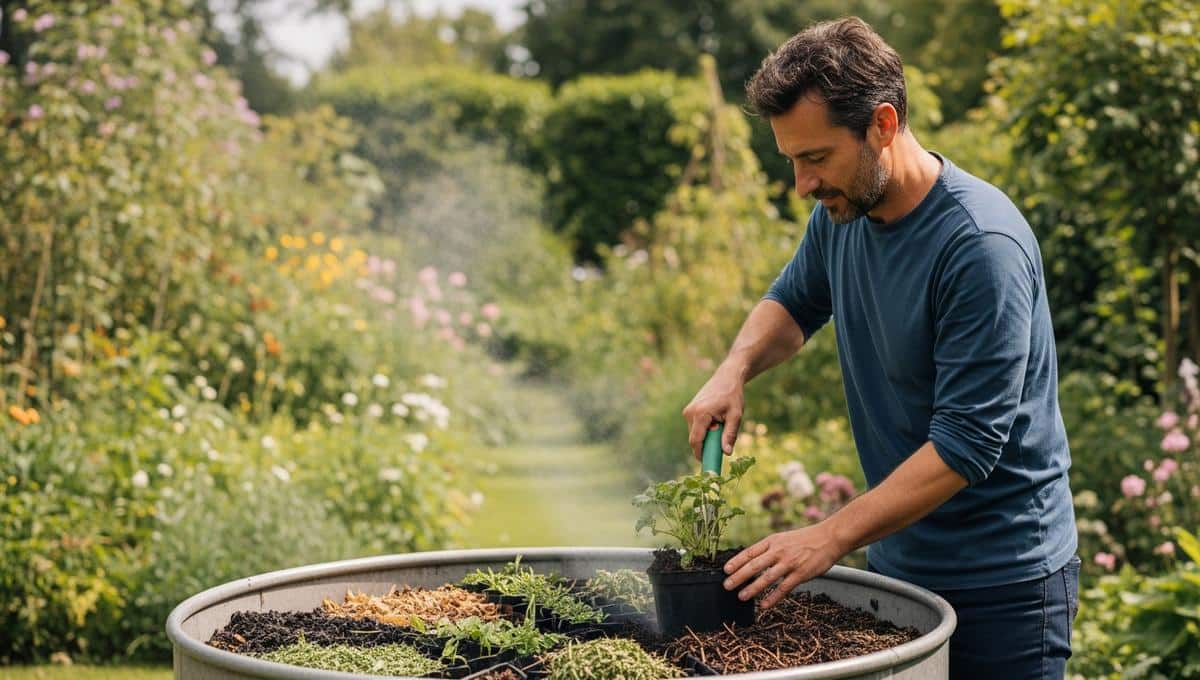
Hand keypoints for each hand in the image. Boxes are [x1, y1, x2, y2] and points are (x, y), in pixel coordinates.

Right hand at [681, 367, 745, 459]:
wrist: (727, 377)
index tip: (709, 464)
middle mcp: (690, 413)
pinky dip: (705, 430)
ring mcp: (688, 411)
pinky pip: (695, 427)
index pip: (696, 441)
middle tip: (722, 444)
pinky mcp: (689, 411)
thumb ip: (730, 435)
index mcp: (700, 414)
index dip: (701, 454)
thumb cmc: (733, 395)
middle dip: (707, 445)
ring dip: (707, 436)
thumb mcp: (736, 416)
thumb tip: (726, 453)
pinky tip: (716, 421)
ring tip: (722, 425)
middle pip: (695, 439)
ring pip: (695, 433)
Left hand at [722, 524, 845, 607]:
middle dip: (739, 576)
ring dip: (752, 588)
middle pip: (754, 565)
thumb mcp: (783, 538)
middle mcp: (779, 551)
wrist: (829, 538)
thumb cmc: (805, 539)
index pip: (750, 552)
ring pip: (767, 578)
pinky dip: (773, 597)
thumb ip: (769, 549)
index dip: (736, 561)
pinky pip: (783, 588)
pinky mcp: (801, 574)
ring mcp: (789, 563)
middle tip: (727, 585)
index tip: (726, 570)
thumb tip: (752, 560)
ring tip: (741, 596)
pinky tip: (764, 605)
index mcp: (773, 541)